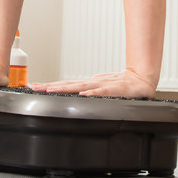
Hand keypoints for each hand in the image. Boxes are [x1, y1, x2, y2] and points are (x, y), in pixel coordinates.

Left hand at [30, 69, 156, 98]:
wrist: (141, 79)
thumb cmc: (122, 85)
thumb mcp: (102, 89)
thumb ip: (90, 93)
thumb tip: (75, 98)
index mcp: (89, 83)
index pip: (66, 85)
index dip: (51, 86)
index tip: (36, 87)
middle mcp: (93, 82)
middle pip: (68, 84)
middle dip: (51, 87)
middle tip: (36, 87)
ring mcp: (103, 85)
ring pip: (81, 86)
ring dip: (65, 88)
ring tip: (51, 90)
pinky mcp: (115, 89)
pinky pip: (102, 92)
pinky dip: (92, 93)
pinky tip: (83, 94)